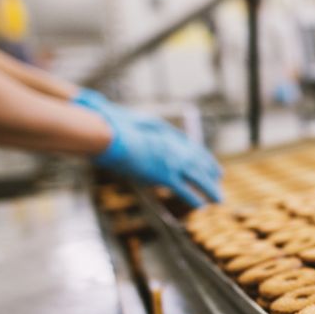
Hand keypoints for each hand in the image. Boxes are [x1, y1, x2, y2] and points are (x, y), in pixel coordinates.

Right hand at [74, 90, 222, 205]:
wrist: (110, 134)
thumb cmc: (107, 123)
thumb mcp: (114, 116)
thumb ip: (115, 117)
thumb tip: (95, 107)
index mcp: (163, 131)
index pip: (187, 143)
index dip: (198, 153)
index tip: (204, 158)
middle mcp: (171, 145)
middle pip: (196, 159)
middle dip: (209, 170)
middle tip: (219, 177)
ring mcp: (169, 159)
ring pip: (197, 176)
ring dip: (209, 188)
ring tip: (219, 199)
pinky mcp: (164, 174)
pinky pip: (184, 189)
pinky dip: (195, 198)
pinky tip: (203, 206)